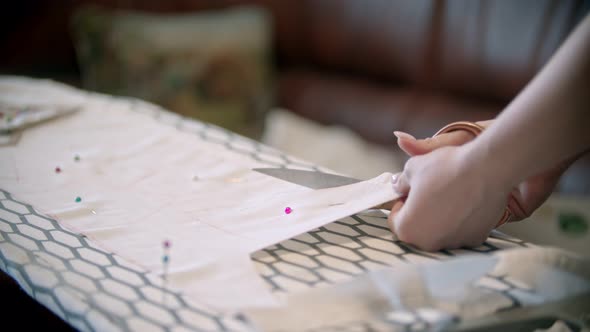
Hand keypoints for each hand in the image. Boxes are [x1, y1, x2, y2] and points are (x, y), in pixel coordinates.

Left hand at [389, 122, 571, 250]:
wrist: (486, 169)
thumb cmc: (444, 169)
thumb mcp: (412, 169)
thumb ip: (401, 182)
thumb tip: (399, 186)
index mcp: (407, 230)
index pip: (395, 220)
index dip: (402, 202)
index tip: (411, 191)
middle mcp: (429, 244)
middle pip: (418, 229)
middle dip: (420, 213)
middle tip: (429, 192)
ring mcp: (454, 244)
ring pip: (441, 231)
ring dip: (441, 217)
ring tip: (450, 194)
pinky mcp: (476, 239)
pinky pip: (461, 230)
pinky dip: (461, 219)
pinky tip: (467, 201)